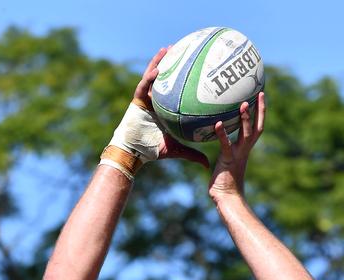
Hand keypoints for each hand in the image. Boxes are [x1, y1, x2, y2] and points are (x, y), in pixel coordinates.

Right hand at [133, 48, 209, 167]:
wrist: (135, 152)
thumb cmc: (154, 150)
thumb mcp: (178, 149)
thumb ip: (193, 154)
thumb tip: (208, 165)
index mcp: (165, 108)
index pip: (175, 90)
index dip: (183, 79)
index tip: (195, 69)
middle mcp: (156, 100)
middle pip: (164, 78)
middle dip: (172, 63)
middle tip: (183, 50)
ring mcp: (146, 98)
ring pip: (152, 76)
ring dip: (159, 61)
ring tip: (168, 49)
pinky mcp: (137, 99)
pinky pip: (144, 85)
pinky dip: (150, 77)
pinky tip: (158, 69)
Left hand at [208, 92, 264, 201]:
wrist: (227, 199)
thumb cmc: (223, 184)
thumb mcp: (223, 163)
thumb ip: (221, 151)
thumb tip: (210, 139)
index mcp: (244, 150)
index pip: (256, 128)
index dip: (260, 113)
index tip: (260, 97)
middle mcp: (244, 150)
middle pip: (257, 127)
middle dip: (259, 110)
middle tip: (259, 92)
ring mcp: (238, 155)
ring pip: (246, 134)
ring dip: (246, 119)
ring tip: (243, 104)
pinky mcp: (228, 160)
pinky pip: (226, 144)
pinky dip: (222, 134)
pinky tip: (218, 123)